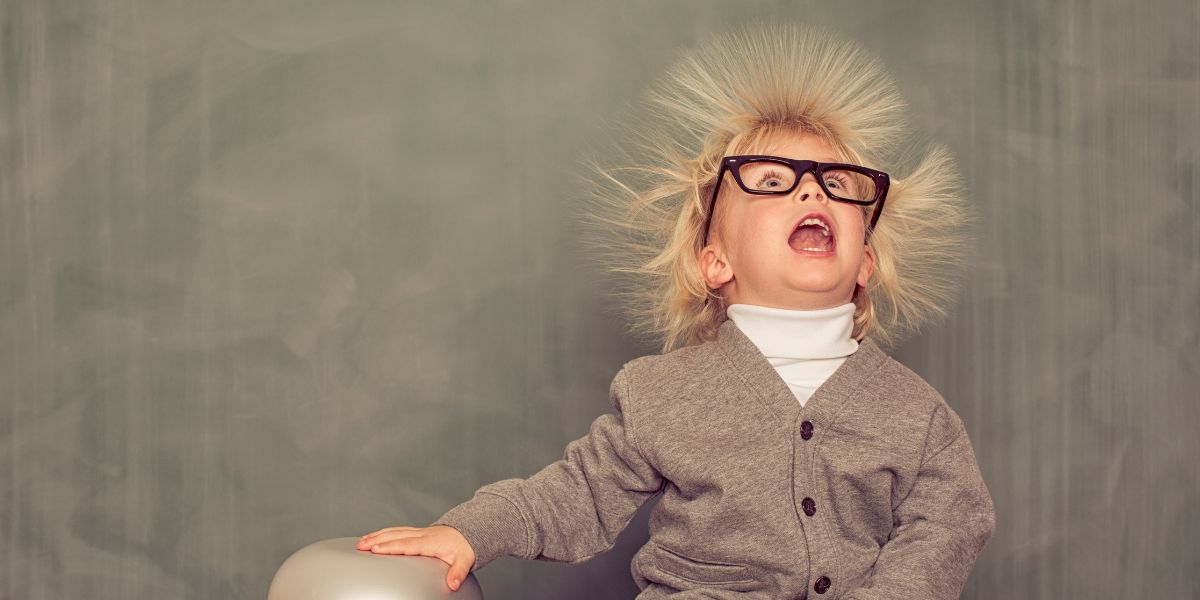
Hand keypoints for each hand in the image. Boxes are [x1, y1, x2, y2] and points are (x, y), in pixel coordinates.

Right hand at [357, 525, 476, 591]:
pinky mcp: (416, 532)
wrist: (467, 532)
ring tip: (361, 542)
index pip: (406, 544)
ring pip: (394, 531)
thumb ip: (458, 572)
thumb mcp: (465, 561)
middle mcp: (422, 535)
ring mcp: (418, 532)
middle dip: (377, 540)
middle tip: (361, 546)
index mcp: (430, 542)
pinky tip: (374, 537)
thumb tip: (453, 584)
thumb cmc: (463, 548)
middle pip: (395, 536)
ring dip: (377, 535)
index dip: (391, 546)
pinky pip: (397, 531)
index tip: (376, 549)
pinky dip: (384, 533)